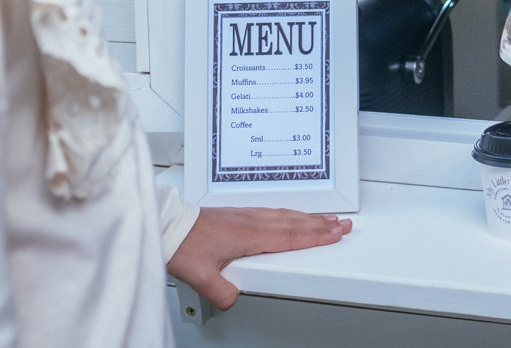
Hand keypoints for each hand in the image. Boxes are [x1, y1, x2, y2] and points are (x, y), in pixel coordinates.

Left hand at [167, 206, 351, 309]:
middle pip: (295, 222)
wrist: (167, 225)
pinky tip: (292, 215)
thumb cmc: (182, 245)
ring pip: (286, 215)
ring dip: (309, 217)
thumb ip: (221, 291)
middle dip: (321, 224)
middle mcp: (251, 222)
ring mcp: (245, 215)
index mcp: (248, 236)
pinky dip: (291, 213)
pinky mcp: (238, 213)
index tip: (335, 233)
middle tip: (342, 224)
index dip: (315, 236)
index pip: (290, 236)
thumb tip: (236, 300)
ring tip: (326, 218)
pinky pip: (274, 211)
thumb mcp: (199, 276)